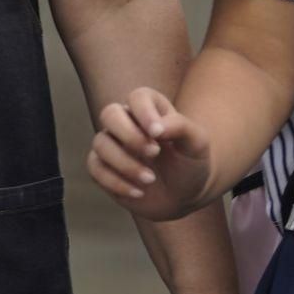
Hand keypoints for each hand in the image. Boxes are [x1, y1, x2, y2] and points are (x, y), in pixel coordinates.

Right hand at [91, 86, 215, 219]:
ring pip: (101, 143)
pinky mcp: (103, 167)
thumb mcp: (197, 143)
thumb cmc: (191, 163)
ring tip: (150, 179)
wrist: (184, 195)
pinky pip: (95, 168)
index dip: (144, 112)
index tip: (158, 134)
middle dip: (129, 135)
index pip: (138, 97)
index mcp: (151, 108)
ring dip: (125, 164)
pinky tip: (138, 192)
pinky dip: (116, 182)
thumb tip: (155, 129)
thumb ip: (181, 127)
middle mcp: (127, 122)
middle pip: (109, 113)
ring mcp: (113, 145)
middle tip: (154, 153)